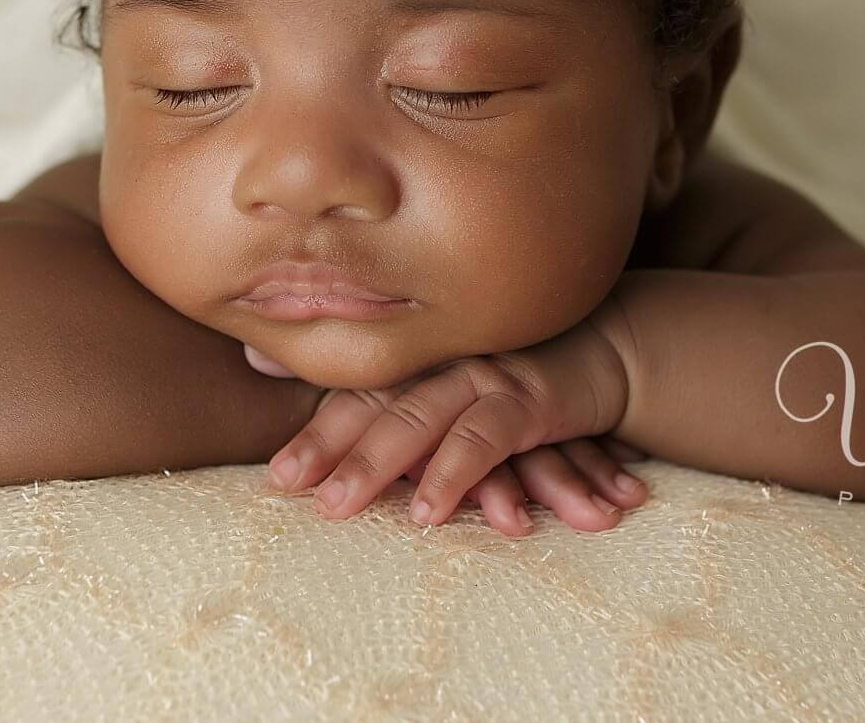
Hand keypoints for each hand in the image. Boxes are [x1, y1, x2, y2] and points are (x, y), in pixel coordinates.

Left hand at [264, 310, 634, 535]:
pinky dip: (456, 473)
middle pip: (377, 407)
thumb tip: (259, 359)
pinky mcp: (529, 399)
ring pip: (420, 420)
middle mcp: (443, 367)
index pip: (357, 398)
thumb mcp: (442, 390)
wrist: (604, 353)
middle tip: (294, 492)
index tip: (278, 480)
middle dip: (333, 450)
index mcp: (419, 368)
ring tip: (339, 507)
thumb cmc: (512, 381)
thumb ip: (374, 395)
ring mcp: (483, 378)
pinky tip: (428, 511)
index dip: (317, 436)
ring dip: (378, 463)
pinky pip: (485, 438)